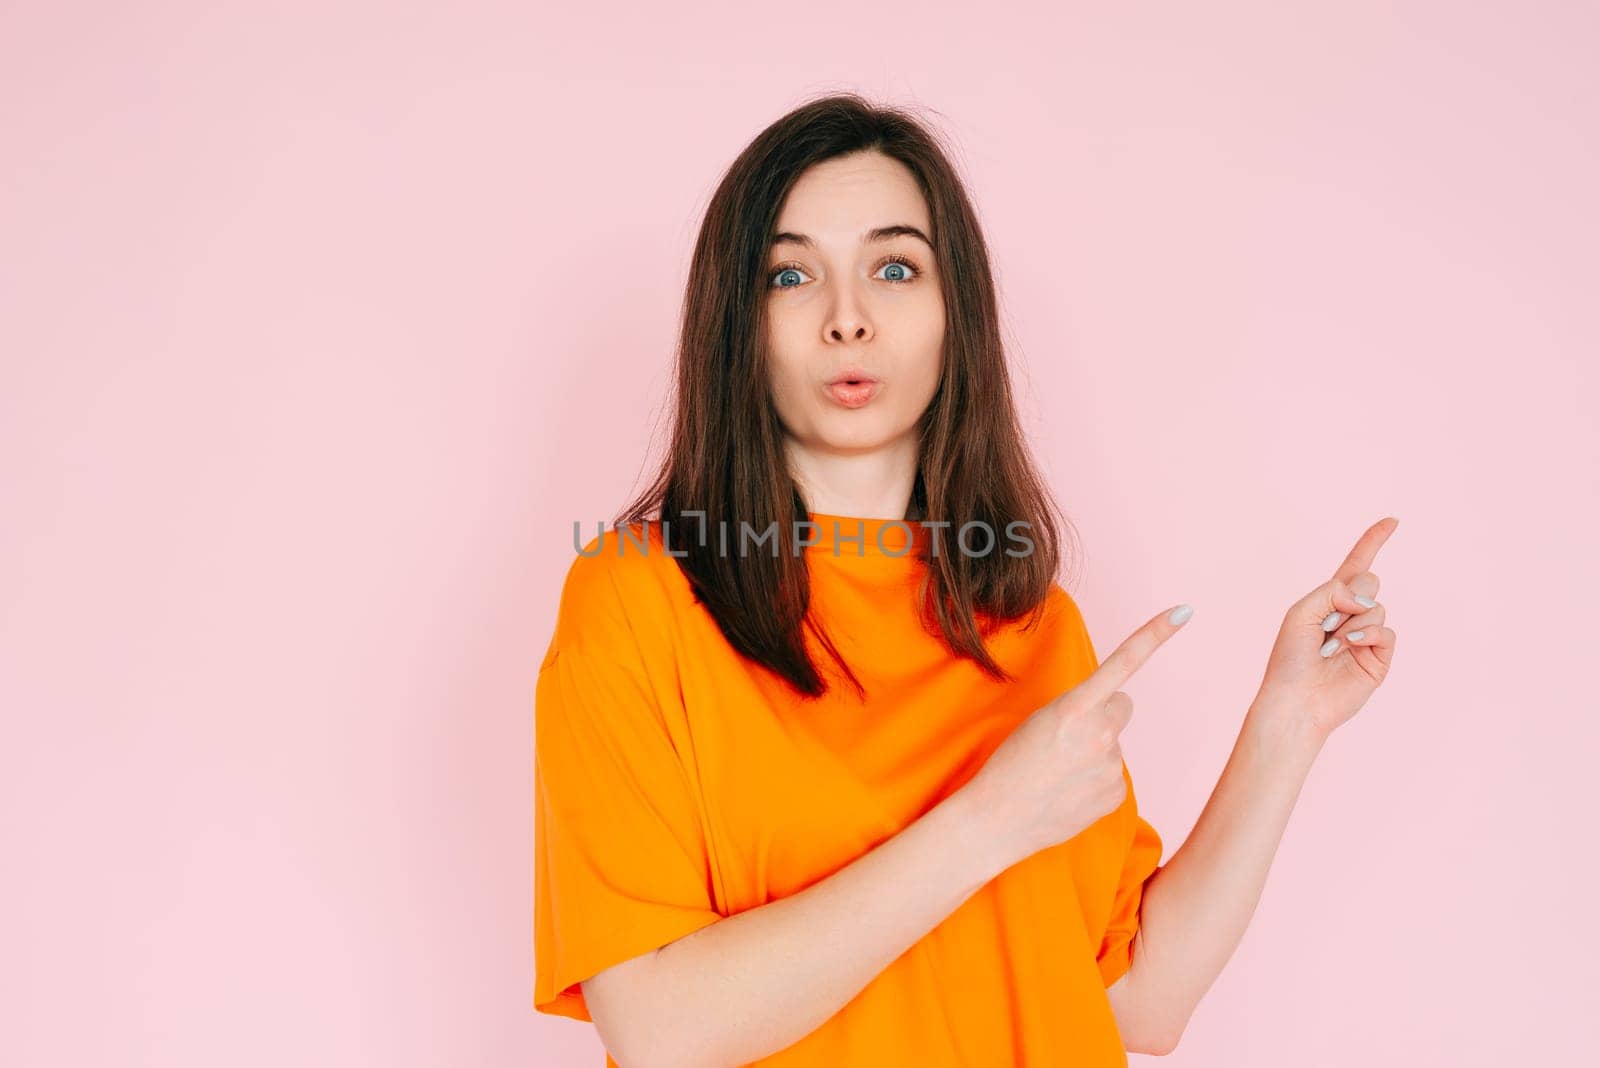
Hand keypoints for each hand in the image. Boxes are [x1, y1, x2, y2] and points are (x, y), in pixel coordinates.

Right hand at [958, 603, 1193, 871]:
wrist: (997, 819)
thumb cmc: (1009, 765)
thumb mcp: (1038, 721)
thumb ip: (1078, 712)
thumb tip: (1107, 720)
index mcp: (1075, 707)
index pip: (1123, 663)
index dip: (1155, 635)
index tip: (1184, 610)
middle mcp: (1100, 733)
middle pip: (1122, 707)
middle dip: (1103, 716)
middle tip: (1068, 738)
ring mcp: (1111, 766)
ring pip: (1114, 745)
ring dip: (1094, 752)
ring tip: (1059, 772)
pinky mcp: (1115, 794)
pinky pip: (1112, 776)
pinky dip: (1094, 781)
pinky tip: (1068, 791)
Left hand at [1254, 517, 1399, 739]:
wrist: (1296, 699)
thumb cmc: (1290, 658)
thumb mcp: (1302, 612)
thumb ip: (1333, 591)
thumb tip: (1367, 598)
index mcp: (1330, 601)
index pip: (1355, 565)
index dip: (1372, 542)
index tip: (1392, 521)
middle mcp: (1351, 615)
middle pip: (1369, 581)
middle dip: (1350, 596)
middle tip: (1326, 625)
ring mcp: (1367, 636)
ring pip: (1377, 607)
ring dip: (1351, 623)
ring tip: (1330, 646)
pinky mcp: (1379, 657)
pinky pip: (1386, 631)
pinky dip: (1366, 635)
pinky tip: (1347, 648)